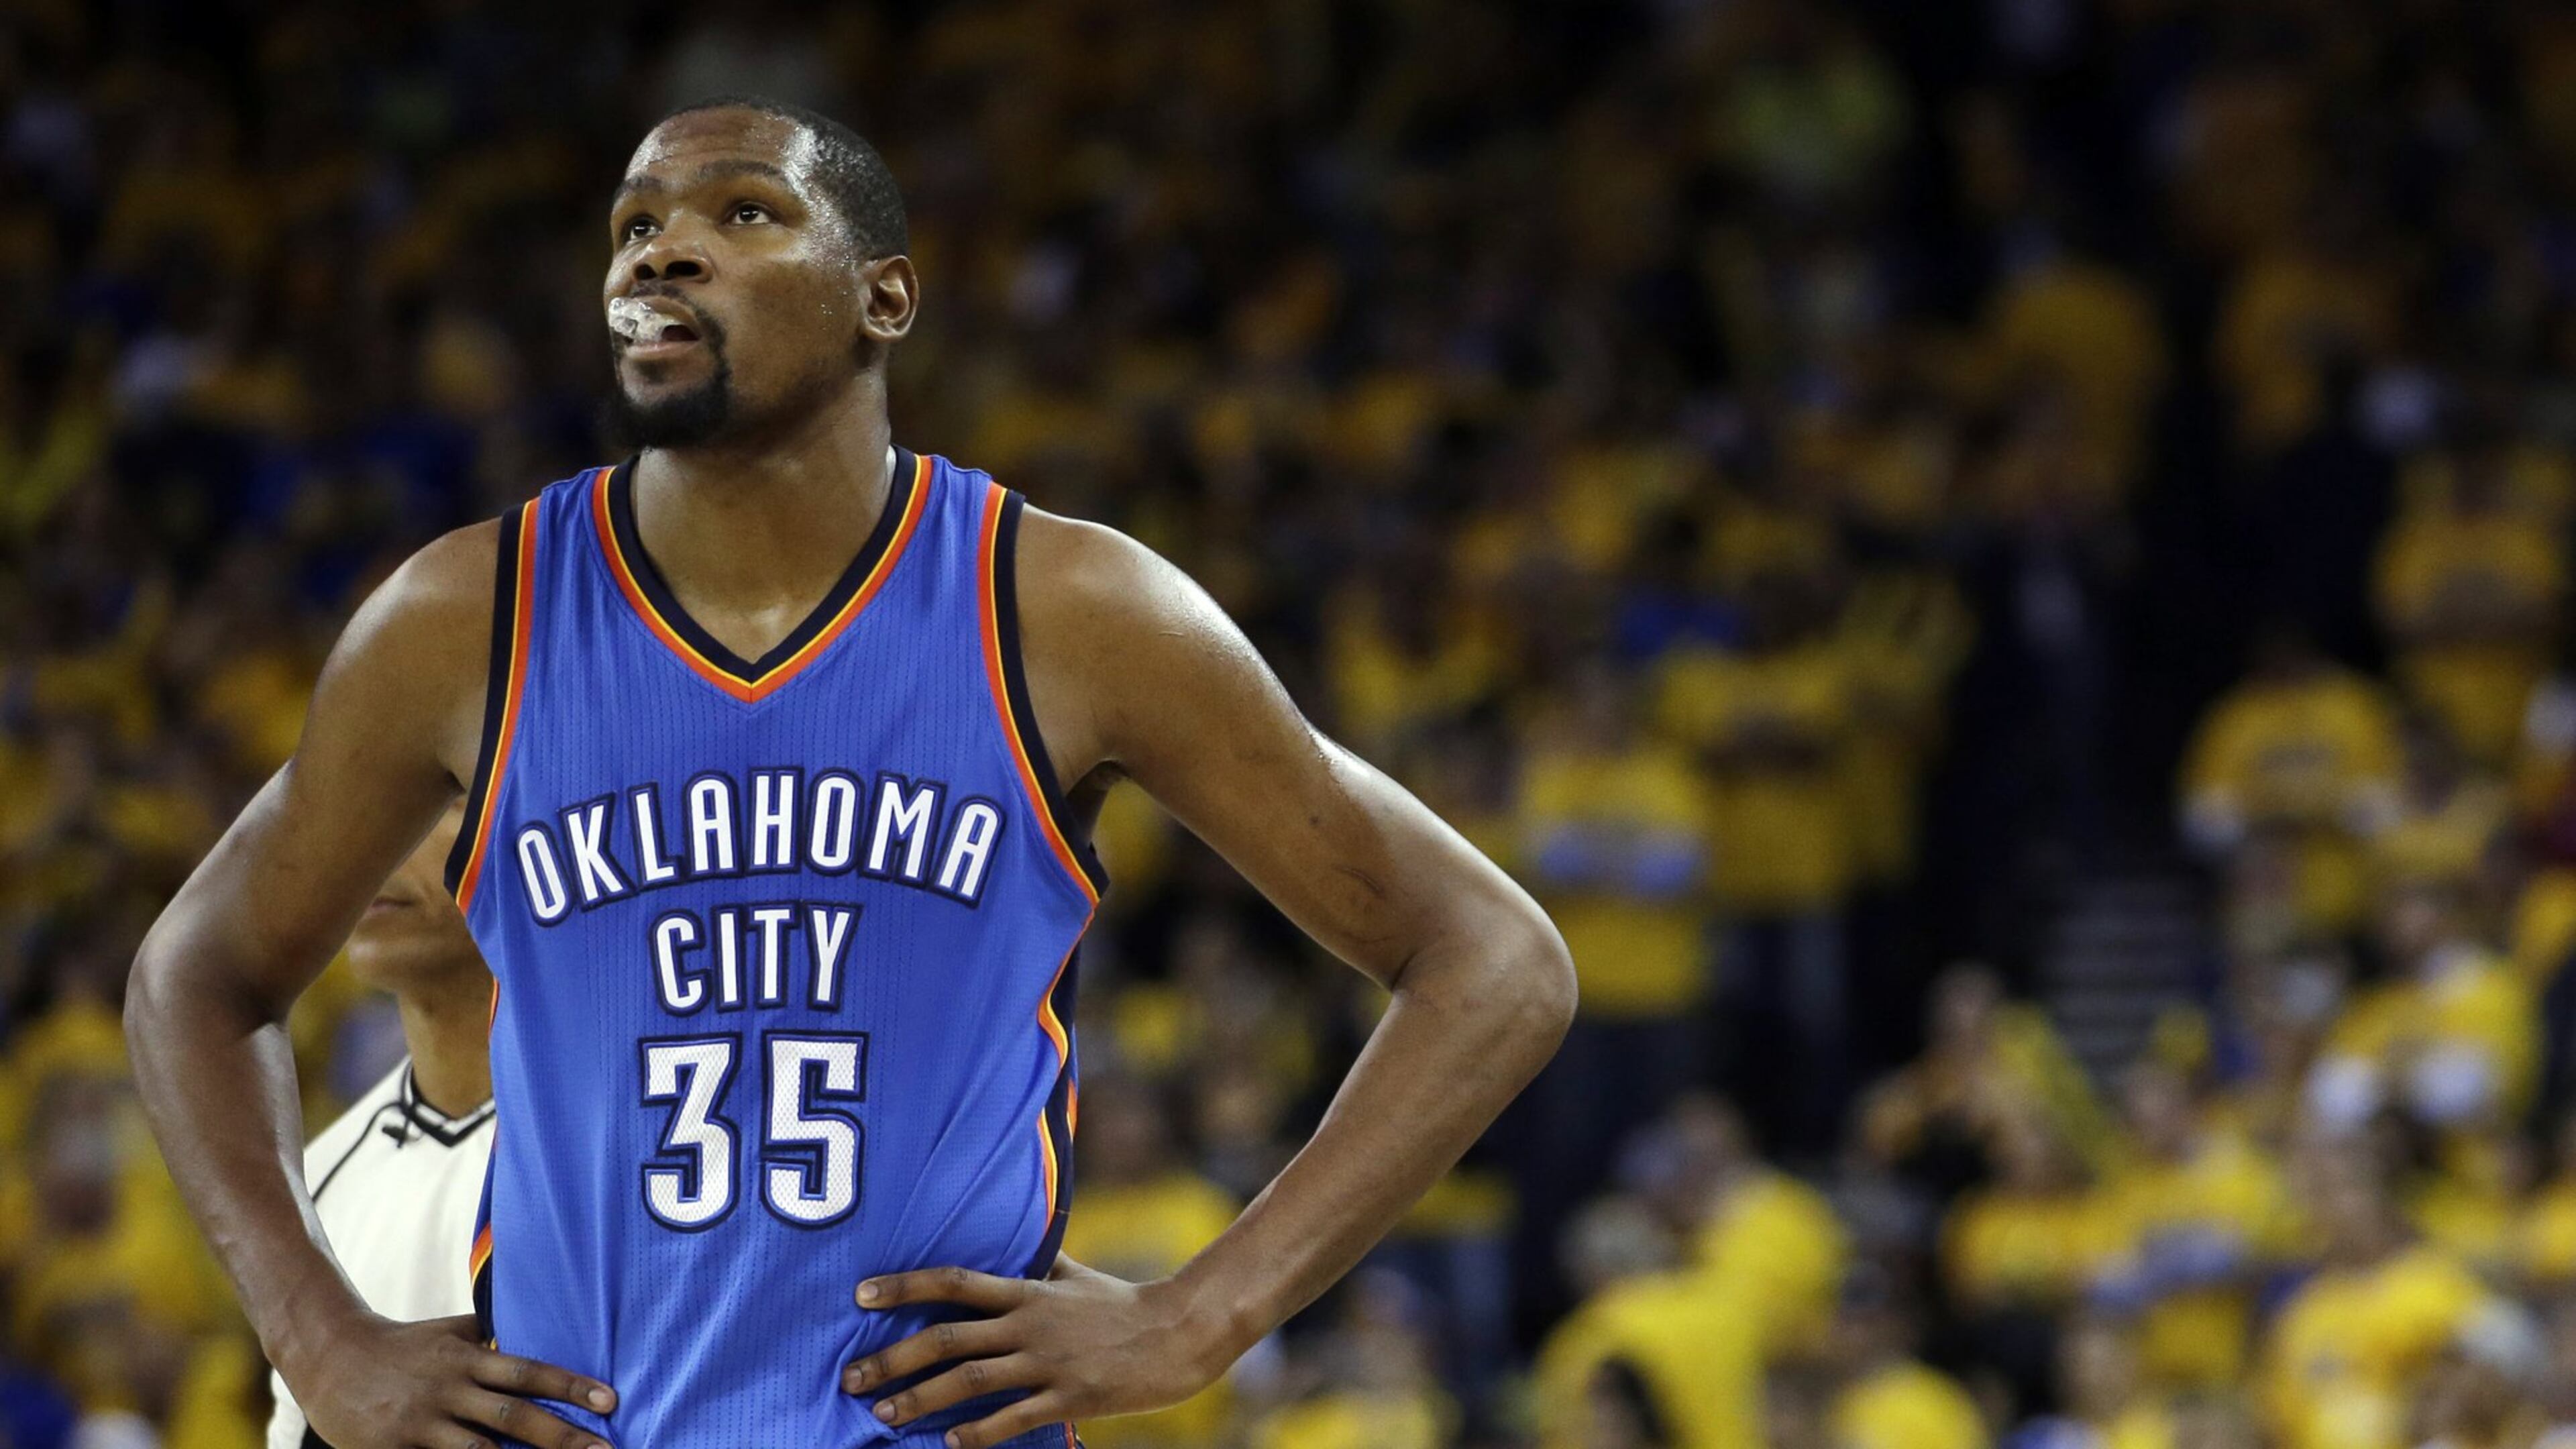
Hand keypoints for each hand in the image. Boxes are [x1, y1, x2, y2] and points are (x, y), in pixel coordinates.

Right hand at [287, 1312, 617, 1448]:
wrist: (328, 1355)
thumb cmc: (402, 1345)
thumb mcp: (449, 1332)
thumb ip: (491, 1337)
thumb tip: (543, 1329)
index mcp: (464, 1358)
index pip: (527, 1372)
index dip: (569, 1386)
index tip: (610, 1400)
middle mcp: (446, 1389)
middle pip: (512, 1417)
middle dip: (561, 1437)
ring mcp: (418, 1424)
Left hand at [842, 1255, 1231, 1447]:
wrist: (1179, 1333)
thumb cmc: (1125, 1303)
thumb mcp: (1077, 1275)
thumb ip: (1040, 1264)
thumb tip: (1017, 1241)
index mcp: (1029, 1291)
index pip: (955, 1281)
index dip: (905, 1286)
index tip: (861, 1293)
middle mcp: (1030, 1324)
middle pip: (948, 1338)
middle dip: (893, 1358)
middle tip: (851, 1378)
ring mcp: (1048, 1362)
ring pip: (970, 1381)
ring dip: (920, 1400)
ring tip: (883, 1416)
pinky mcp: (1069, 1397)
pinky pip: (1013, 1418)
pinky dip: (977, 1434)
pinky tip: (949, 1446)